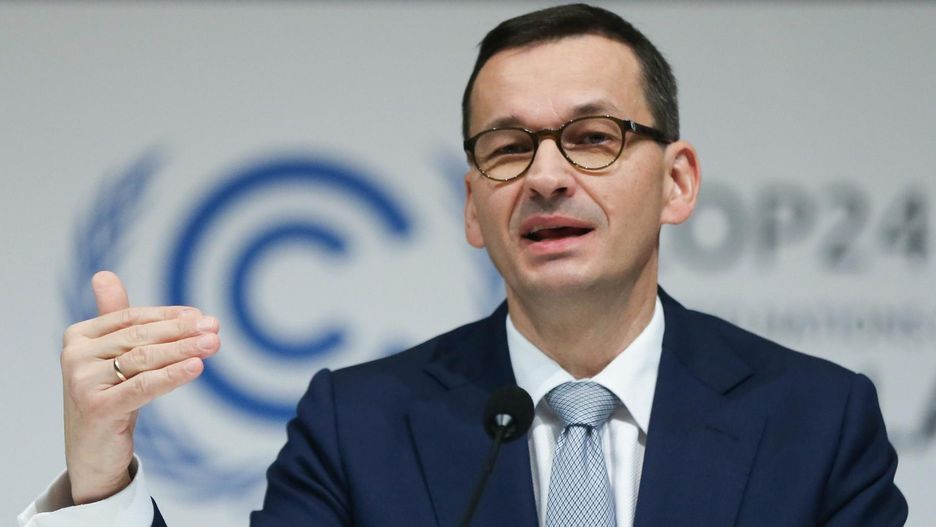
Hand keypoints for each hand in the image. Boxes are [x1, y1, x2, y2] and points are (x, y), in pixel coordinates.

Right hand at [61, 271, 220, 504]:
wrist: (94, 452)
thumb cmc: (110, 398)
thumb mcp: (113, 357)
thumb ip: (115, 319)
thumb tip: (103, 274)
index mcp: (78, 336)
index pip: (131, 318)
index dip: (168, 316)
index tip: (201, 315)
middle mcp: (74, 356)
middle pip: (140, 337)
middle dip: (181, 331)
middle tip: (214, 327)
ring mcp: (82, 382)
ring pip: (144, 359)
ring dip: (183, 350)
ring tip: (213, 344)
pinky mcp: (97, 407)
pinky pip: (143, 386)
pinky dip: (172, 375)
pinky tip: (196, 368)